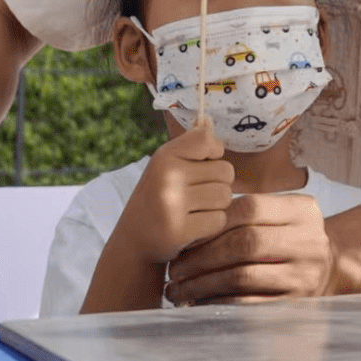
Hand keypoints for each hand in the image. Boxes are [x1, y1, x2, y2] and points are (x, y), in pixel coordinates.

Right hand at [111, 121, 233, 264]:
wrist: (134, 241)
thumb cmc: (159, 196)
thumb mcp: (167, 165)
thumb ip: (191, 146)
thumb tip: (209, 120)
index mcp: (164, 156)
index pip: (209, 140)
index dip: (213, 154)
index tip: (200, 166)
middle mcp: (167, 176)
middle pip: (226, 171)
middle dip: (218, 184)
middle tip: (195, 195)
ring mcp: (172, 204)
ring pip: (225, 196)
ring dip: (216, 206)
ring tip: (193, 210)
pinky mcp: (179, 230)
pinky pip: (219, 220)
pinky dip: (211, 225)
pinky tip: (192, 226)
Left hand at [166, 192, 333, 303]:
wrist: (328, 270)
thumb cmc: (289, 238)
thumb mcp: (282, 216)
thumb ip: (249, 213)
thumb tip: (191, 224)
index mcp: (302, 211)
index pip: (251, 207)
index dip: (213, 221)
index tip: (186, 235)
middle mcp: (308, 242)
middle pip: (245, 243)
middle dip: (202, 256)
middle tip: (175, 268)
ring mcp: (303, 275)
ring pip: (242, 276)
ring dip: (203, 284)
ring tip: (178, 288)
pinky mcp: (294, 304)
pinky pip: (247, 304)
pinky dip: (217, 302)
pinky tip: (197, 302)